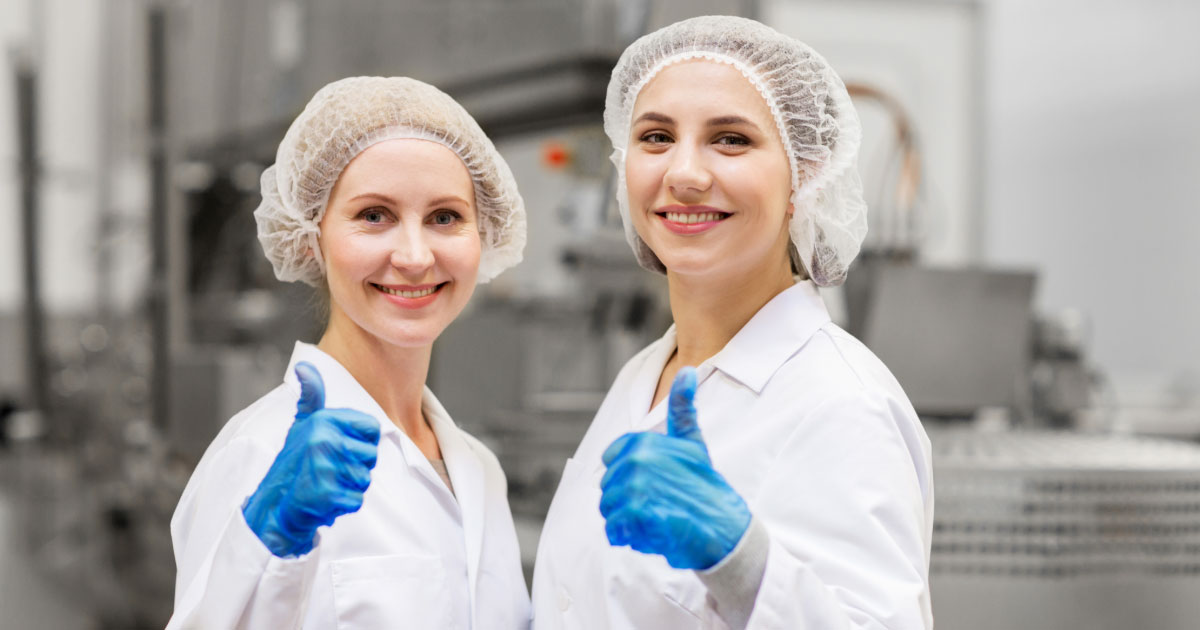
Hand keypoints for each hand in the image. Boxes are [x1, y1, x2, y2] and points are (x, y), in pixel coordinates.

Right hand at [243, 362, 380, 556]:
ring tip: (326, 483)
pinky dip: (343, 505)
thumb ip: (311, 396)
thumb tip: (305, 366)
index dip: (362, 442)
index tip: (341, 448)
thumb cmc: (293, 463)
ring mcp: (325, 466)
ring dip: (349, 487)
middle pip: (371, 456)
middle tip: (330, 469)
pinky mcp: (327, 493)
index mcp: (325, 420)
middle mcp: (325, 439)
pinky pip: (356, 500)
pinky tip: (324, 499)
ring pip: (365, 479)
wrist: (273, 505)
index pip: (373, 428)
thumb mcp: (301, 425)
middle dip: (355, 467)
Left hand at [599, 367, 750, 569]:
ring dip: (628, 521)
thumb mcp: (694, 444)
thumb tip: (687, 371)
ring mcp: (636, 488)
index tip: (655, 483)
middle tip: (660, 505)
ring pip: (609, 510)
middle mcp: (636, 461)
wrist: (725, 530)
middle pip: (607, 488)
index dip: (629, 476)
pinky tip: (654, 534)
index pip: (610, 460)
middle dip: (627, 501)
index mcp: (643, 442)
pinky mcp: (637, 516)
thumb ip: (683, 409)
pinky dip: (630, 538)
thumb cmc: (706, 487)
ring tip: (658, 519)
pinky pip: (614, 530)